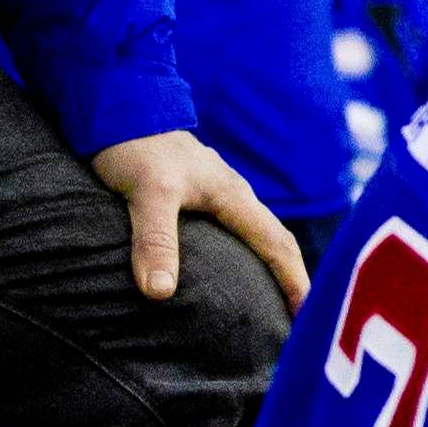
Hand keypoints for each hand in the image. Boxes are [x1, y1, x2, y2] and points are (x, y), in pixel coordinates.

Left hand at [93, 129, 304, 309]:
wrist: (118, 106)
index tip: (309, 316)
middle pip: (275, 241)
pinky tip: (229, 270)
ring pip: (255, 234)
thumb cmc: (136, 147)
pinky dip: (243, 254)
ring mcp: (217, 191)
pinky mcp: (197, 192)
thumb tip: (161, 293)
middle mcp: (233, 194)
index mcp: (233, 196)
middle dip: (291, 279)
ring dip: (268, 267)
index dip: (296, 281)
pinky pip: (233, 229)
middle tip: (298, 320)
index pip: (278, 244)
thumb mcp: (147, 194)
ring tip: (269, 303)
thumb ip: (155, 241)